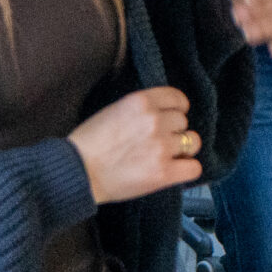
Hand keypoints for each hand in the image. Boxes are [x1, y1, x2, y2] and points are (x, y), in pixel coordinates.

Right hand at [69, 86, 200, 203]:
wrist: (78, 172)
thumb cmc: (88, 143)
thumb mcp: (113, 110)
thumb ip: (140, 109)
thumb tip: (161, 113)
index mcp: (141, 102)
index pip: (177, 98)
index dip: (177, 109)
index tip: (173, 116)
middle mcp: (154, 121)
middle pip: (183, 121)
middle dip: (174, 131)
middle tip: (159, 142)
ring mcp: (161, 147)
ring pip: (192, 142)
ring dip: (183, 149)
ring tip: (168, 156)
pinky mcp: (163, 173)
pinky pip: (194, 168)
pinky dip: (187, 169)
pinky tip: (176, 171)